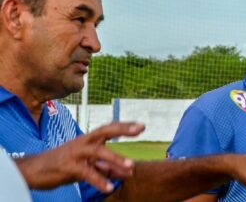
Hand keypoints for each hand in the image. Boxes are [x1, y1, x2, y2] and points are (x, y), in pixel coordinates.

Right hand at [16, 122, 144, 192]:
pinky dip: (98, 180)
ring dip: (115, 158)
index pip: (109, 128)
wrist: (34, 170)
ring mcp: (75, 153)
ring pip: (97, 151)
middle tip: (139, 129)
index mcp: (88, 139)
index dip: (125, 126)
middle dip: (122, 129)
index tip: (141, 126)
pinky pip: (86, 173)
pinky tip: (109, 187)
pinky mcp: (67, 166)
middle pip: (105, 130)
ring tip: (131, 167)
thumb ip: (107, 167)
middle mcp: (83, 142)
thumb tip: (128, 171)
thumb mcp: (88, 164)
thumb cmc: (64, 164)